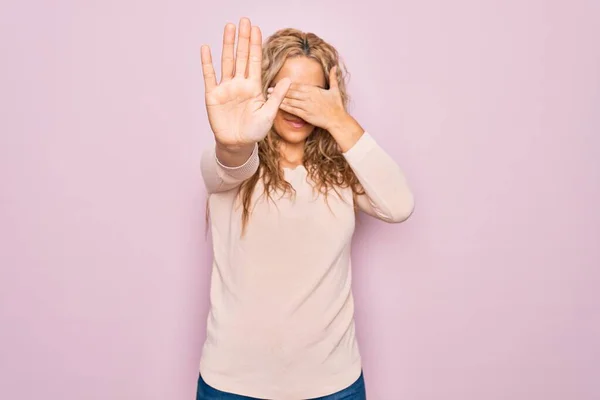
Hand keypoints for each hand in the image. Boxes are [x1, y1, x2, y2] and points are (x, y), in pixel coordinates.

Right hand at [200, 18, 290, 148]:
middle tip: (244, 21)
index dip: (255, 45)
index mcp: (253, 86)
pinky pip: (210, 76)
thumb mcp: (269, 113)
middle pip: (241, 56)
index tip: (256, 29)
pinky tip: (207, 48)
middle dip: (243, 39)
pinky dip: (208, 62)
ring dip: (228, 45)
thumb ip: (278, 96)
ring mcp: (226, 88)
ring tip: (229, 28)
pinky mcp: (213, 96)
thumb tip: (290, 79)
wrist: (238, 144)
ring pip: (227, 61)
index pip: (255, 61)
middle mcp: (239, 84)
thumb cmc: (255, 131)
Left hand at [268, 66, 346, 130]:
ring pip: (289, 101)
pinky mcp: (305, 115)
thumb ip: (333, 78)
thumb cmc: (337, 106)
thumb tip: (334, 67)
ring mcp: (306, 106)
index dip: (286, 84)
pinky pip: (292, 110)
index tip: (278, 82)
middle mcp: (308, 97)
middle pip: (290, 92)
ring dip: (278, 98)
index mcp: (313, 90)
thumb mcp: (335, 90)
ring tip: (268, 97)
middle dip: (278, 90)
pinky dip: (284, 108)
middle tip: (268, 89)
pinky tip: (277, 106)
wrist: (337, 119)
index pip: (296, 85)